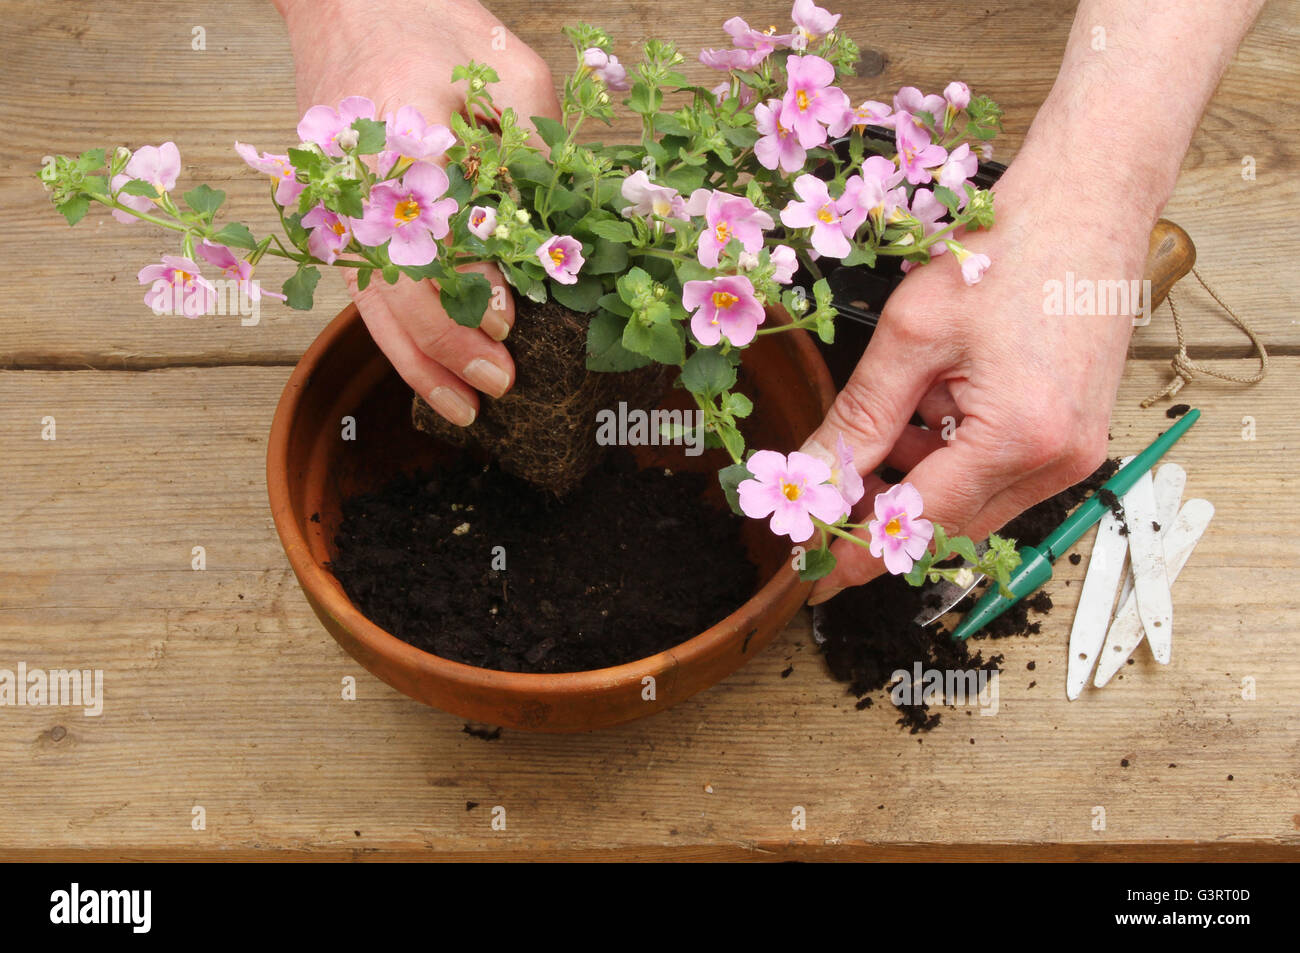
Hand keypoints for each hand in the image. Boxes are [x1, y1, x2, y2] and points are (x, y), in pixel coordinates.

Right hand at [275, 0, 561, 425]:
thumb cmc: (432, 25)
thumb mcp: (506, 69)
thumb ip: (532, 146)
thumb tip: (558, 236)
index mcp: (396, 130)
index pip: (433, 232)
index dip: (473, 289)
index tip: (514, 323)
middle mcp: (355, 178)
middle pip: (394, 284)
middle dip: (447, 344)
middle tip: (499, 385)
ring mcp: (337, 202)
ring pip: (372, 302)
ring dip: (418, 361)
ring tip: (465, 410)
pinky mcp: (337, 218)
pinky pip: (364, 292)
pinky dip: (397, 339)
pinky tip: (430, 374)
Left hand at [803, 150, 1153, 602]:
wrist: (1088, 197)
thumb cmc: (1007, 249)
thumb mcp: (911, 335)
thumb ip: (859, 419)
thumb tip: (813, 475)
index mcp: (1019, 439)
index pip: (921, 522)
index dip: (859, 549)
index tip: (814, 574)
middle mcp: (1058, 460)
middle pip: (948, 521)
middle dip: (883, 509)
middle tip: (827, 491)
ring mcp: (1074, 451)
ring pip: (971, 500)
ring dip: (915, 477)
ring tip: (884, 420)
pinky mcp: (1074, 434)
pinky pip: (998, 472)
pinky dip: (951, 454)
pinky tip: (928, 407)